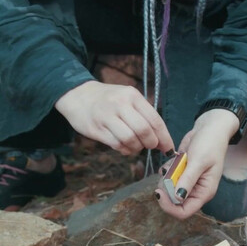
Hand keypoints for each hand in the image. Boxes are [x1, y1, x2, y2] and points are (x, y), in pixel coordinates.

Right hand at [55, 81, 174, 154]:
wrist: (78, 95)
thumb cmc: (108, 100)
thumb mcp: (127, 98)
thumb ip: (144, 115)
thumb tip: (162, 140)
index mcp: (132, 95)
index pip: (154, 119)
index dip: (164, 137)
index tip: (168, 148)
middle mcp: (120, 104)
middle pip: (144, 130)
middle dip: (151, 143)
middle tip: (150, 146)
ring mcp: (107, 116)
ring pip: (130, 139)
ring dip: (137, 148)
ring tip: (135, 145)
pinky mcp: (96, 128)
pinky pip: (116, 144)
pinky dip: (124, 150)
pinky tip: (124, 146)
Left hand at [155, 109, 238, 219]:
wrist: (210, 128)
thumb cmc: (210, 143)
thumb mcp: (199, 161)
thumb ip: (187, 179)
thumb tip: (177, 198)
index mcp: (204, 192)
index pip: (184, 212)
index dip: (169, 207)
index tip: (159, 193)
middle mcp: (196, 191)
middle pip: (173, 202)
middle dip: (166, 189)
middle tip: (167, 173)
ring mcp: (188, 182)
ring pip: (168, 190)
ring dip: (166, 178)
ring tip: (174, 163)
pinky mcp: (181, 174)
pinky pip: (168, 178)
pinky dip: (167, 170)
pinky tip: (175, 159)